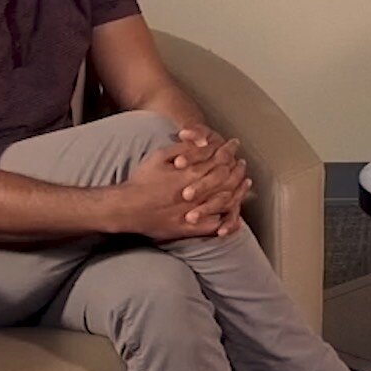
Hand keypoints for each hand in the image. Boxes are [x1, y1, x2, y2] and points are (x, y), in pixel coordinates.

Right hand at [100, 135, 245, 239]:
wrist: (126, 208)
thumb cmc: (141, 181)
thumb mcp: (159, 156)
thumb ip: (183, 148)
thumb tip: (201, 142)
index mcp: (189, 174)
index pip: (218, 160)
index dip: (229, 151)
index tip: (235, 145)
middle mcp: (195, 194)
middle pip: (226, 180)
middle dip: (238, 169)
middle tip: (243, 163)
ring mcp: (193, 212)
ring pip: (225, 201)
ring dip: (238, 191)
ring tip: (244, 184)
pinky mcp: (188, 228)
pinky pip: (214, 225)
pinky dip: (226, 219)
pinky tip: (234, 213)